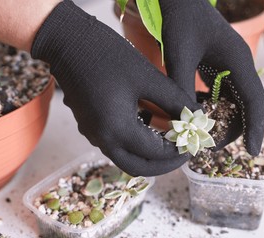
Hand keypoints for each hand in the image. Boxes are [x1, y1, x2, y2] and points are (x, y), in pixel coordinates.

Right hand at [31, 1, 198, 175]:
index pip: (155, 154)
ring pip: (126, 159)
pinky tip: (148, 127)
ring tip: (169, 140)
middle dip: (164, 164)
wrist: (67, 42)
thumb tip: (196, 116)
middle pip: (138, 168)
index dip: (178, 151)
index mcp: (117, 129)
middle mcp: (103, 139)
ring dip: (149, 156)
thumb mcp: (148, 77)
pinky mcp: (89, 127)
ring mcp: (93, 134)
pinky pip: (115, 146)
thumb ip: (174, 100)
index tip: (194, 142)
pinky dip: (135, 146)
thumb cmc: (108, 55)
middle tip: (183, 151)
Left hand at [159, 0, 263, 155]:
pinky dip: (213, 108)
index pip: (254, 101)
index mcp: (238, 61)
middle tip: (212, 146)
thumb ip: (182, 88)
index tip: (252, 152)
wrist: (178, 0)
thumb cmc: (180, 21)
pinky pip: (222, 94)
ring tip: (203, 136)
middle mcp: (239, 65)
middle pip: (246, 105)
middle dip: (234, 129)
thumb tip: (187, 122)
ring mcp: (230, 66)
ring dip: (223, 120)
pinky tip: (196, 115)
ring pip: (234, 102)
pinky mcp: (218, 67)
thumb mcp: (178, 56)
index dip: (255, 128)